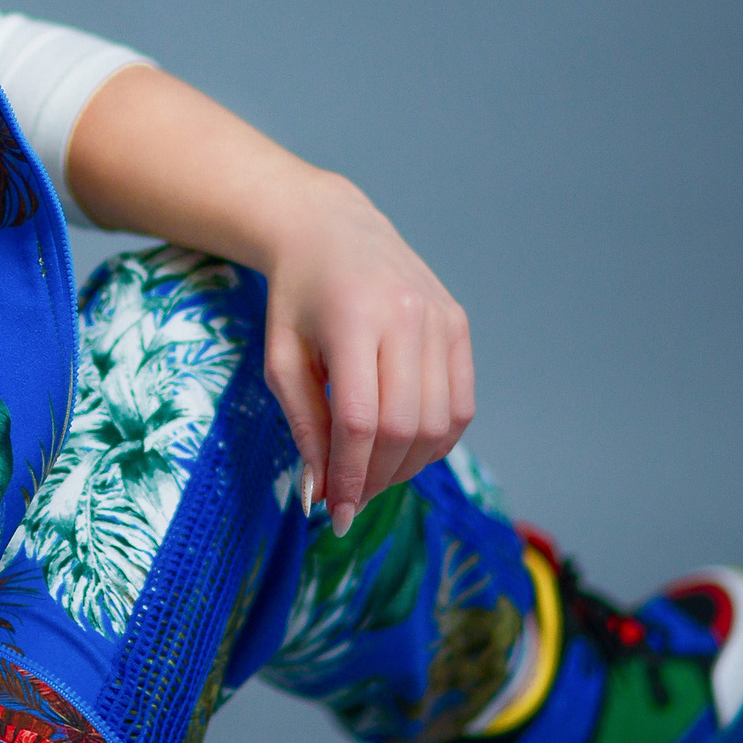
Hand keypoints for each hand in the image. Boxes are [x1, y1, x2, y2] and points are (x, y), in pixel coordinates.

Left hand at [258, 167, 475, 533]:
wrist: (329, 228)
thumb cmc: (297, 296)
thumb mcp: (281, 358)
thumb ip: (303, 425)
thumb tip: (321, 495)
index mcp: (355, 318)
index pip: (363, 420)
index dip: (351, 476)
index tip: (334, 513)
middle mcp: (408, 316)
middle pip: (404, 427)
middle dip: (377, 478)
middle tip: (349, 499)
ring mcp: (442, 319)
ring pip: (439, 423)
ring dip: (407, 467)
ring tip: (373, 476)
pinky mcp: (459, 325)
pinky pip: (461, 405)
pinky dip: (436, 441)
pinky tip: (404, 450)